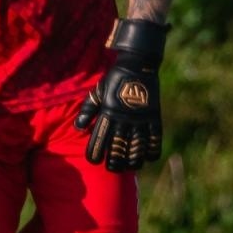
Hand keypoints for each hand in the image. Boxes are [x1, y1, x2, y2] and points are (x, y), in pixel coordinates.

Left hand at [74, 18, 167, 171]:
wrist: (136, 64)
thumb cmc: (113, 80)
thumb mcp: (97, 92)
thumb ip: (88, 110)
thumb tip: (78, 128)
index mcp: (108, 113)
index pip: (100, 138)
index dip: (96, 152)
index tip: (94, 160)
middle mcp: (124, 118)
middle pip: (118, 147)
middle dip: (114, 161)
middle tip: (112, 168)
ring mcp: (140, 118)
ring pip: (136, 146)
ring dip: (132, 160)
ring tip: (129, 167)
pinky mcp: (154, 116)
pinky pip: (154, 138)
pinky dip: (152, 150)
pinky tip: (148, 158)